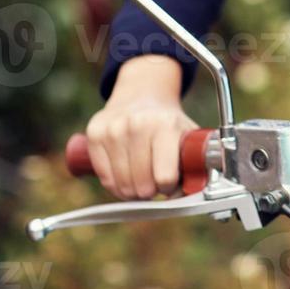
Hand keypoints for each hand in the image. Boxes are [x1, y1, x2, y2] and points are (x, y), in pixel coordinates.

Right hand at [84, 55, 195, 199]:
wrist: (143, 94)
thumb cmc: (168, 122)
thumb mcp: (188, 135)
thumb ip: (194, 164)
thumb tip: (189, 195)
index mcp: (166, 125)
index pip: (164, 176)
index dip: (168, 188)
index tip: (169, 185)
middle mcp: (137, 125)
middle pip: (141, 184)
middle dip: (150, 193)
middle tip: (154, 188)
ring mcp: (113, 129)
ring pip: (121, 184)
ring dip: (132, 192)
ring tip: (141, 184)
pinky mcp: (95, 133)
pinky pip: (104, 177)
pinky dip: (115, 186)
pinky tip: (125, 179)